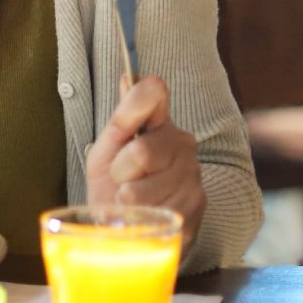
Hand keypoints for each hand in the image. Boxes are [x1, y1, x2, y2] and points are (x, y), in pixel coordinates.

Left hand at [85, 74, 205, 246]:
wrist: (132, 226)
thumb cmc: (116, 184)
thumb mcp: (107, 150)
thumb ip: (121, 118)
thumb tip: (127, 76)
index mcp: (159, 122)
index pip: (153, 93)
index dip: (132, 108)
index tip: (122, 126)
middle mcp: (183, 143)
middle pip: (142, 152)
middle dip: (120, 172)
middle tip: (121, 180)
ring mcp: (193, 174)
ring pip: (143, 189)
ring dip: (127, 200)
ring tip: (132, 200)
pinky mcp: (195, 205)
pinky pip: (154, 212)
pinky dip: (139, 218)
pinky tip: (146, 214)